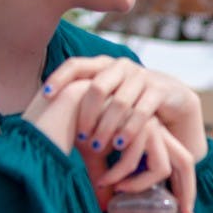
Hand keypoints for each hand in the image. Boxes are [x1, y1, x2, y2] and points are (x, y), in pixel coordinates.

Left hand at [41, 56, 206, 161]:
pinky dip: (129, 129)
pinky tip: (120, 145)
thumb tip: (41, 112)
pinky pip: (141, 111)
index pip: (76, 64)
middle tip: (80, 137)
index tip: (45, 96)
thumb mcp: (105, 96)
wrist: (171, 98)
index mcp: (102, 65)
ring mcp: (141, 76)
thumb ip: (81, 98)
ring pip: (119, 101)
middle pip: (97, 86)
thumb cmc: (127, 102)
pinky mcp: (158, 90)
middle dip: (87, 114)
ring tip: (97, 148)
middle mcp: (120, 66)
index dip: (59, 78)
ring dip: (107, 126)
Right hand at [80, 116, 196, 212]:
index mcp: (153, 134)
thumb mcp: (97, 160)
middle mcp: (156, 129)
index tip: (186, 211)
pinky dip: (119, 176)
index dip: (187, 185)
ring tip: (114, 187)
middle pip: (186, 161)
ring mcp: (148, 125)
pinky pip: (134, 163)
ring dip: (137, 186)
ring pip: (161, 168)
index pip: (181, 160)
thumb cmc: (79, 130)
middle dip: (188, 190)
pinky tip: (104, 179)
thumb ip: (107, 181)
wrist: (64, 106)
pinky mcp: (134, 126)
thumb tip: (107, 207)